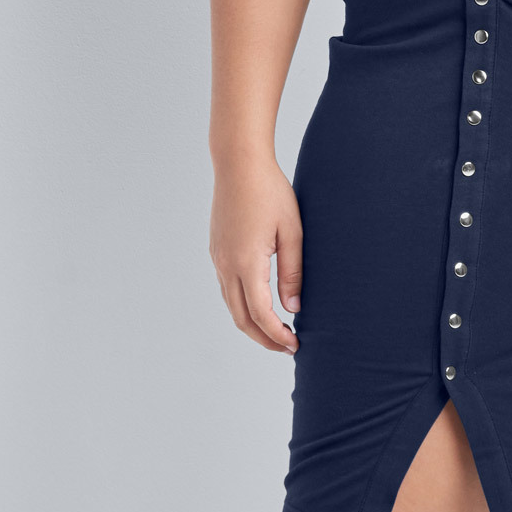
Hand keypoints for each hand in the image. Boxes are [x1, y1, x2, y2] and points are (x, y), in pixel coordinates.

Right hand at [210, 150, 301, 353]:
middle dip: (263, 338)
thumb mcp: (292, 232)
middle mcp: (226, 265)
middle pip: (240, 318)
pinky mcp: (216, 250)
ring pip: (231, 305)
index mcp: (246, 262)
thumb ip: (293, 273)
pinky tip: (260, 304)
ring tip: (277, 331)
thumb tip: (293, 308)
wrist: (239, 163)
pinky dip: (242, 305)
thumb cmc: (270, 192)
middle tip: (287, 347)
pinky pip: (226, 288)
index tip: (295, 345)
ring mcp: (218, 258)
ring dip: (252, 324)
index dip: (277, 335)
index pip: (260, 314)